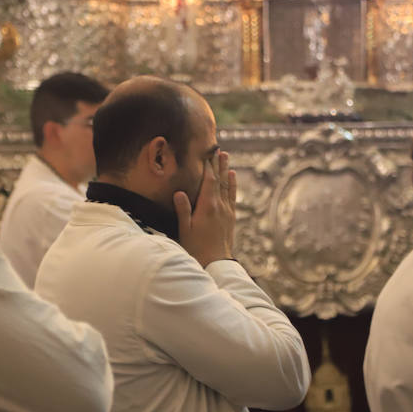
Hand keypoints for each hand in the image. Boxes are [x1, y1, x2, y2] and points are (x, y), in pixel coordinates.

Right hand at [174, 150, 236, 267]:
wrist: (216, 263)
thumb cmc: (197, 248)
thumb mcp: (185, 230)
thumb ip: (183, 210)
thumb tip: (179, 192)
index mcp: (207, 207)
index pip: (208, 181)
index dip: (208, 166)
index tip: (206, 153)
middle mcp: (220, 206)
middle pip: (219, 180)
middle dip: (218, 164)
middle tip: (218, 148)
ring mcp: (227, 211)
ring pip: (227, 186)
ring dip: (226, 169)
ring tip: (226, 156)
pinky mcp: (231, 217)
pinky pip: (233, 196)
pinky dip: (232, 184)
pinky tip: (232, 176)